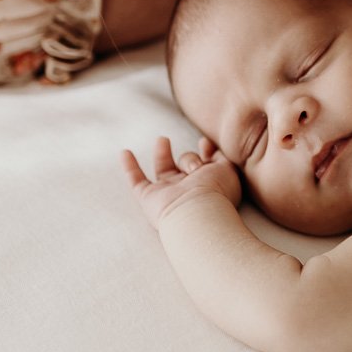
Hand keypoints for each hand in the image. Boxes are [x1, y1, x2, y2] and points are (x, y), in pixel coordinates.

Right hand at [122, 135, 242, 229]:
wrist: (197, 212)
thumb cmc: (216, 191)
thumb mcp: (227, 167)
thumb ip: (219, 154)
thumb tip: (205, 144)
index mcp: (208, 183)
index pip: (205, 163)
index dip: (206, 150)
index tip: (205, 144)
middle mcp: (187, 188)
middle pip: (184, 165)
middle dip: (189, 158)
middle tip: (194, 160)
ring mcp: (167, 192)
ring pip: (163, 169)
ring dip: (163, 153)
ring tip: (163, 140)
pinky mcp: (149, 197)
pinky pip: (136, 181)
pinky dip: (130, 167)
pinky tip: (124, 152)